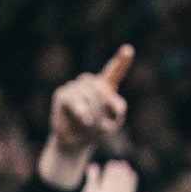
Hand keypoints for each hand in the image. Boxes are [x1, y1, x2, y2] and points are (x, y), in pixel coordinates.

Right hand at [38, 45, 132, 189]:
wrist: (73, 141)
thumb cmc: (95, 129)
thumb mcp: (113, 123)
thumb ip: (117, 109)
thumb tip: (107, 100)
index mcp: (105, 86)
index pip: (114, 71)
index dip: (121, 61)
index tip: (128, 50)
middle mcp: (89, 82)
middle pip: (102, 89)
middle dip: (103, 109)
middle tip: (100, 125)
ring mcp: (75, 86)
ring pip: (90, 95)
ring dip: (94, 114)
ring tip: (90, 125)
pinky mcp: (62, 93)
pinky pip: (76, 102)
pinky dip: (82, 113)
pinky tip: (85, 119)